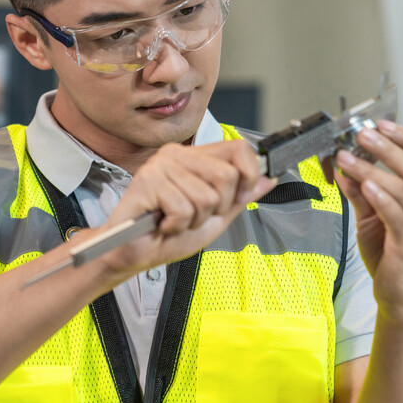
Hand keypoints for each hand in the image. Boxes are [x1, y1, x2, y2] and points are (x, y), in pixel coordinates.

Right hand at [97, 140, 276, 282]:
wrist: (132, 255)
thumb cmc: (167, 236)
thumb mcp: (215, 217)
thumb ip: (240, 197)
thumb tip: (269, 178)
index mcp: (193, 157)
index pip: (238, 148)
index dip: (249, 174)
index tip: (239, 196)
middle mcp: (175, 154)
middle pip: (227, 175)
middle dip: (217, 207)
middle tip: (194, 215)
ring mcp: (159, 166)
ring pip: (206, 196)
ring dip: (194, 220)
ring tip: (175, 221)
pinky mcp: (146, 182)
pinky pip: (183, 207)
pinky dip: (176, 225)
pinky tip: (162, 224)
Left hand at [333, 121, 402, 326]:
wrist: (401, 295)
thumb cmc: (391, 254)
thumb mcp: (373, 217)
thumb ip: (361, 192)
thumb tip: (343, 166)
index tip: (380, 124)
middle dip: (386, 147)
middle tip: (361, 134)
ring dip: (372, 169)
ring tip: (348, 157)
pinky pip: (397, 215)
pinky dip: (380, 197)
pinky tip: (364, 183)